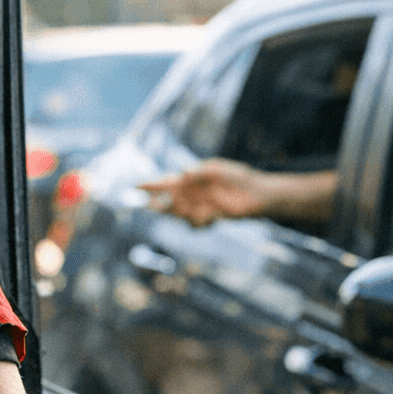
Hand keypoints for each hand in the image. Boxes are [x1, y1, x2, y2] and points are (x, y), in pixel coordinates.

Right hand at [139, 157, 265, 227]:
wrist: (257, 194)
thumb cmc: (237, 177)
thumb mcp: (218, 168)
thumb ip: (200, 170)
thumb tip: (184, 172)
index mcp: (188, 179)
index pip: (164, 182)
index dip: (149, 185)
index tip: (135, 187)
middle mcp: (189, 194)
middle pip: (166, 201)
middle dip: (159, 205)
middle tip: (154, 206)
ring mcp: (197, 206)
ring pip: (178, 215)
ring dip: (182, 214)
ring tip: (195, 210)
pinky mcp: (207, 218)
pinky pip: (195, 224)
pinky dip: (200, 222)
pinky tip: (213, 217)